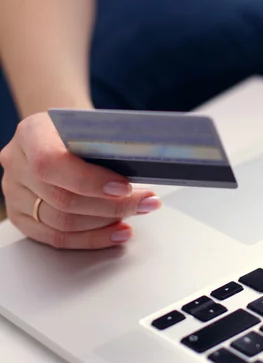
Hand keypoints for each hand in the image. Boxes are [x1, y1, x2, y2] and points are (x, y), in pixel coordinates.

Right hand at [0, 112, 160, 248]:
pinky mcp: (21, 217)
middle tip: (146, 202)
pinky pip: (58, 238)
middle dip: (113, 205)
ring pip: (62, 223)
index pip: (52, 163)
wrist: (56, 135)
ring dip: (107, 223)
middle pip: (63, 199)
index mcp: (30, 134)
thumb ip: (106, 142)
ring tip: (137, 213)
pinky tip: (118, 232)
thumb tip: (144, 163)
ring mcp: (15, 194)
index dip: (90, 180)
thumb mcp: (89, 124)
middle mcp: (16, 165)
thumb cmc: (78, 130)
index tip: (125, 187)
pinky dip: (93, 238)